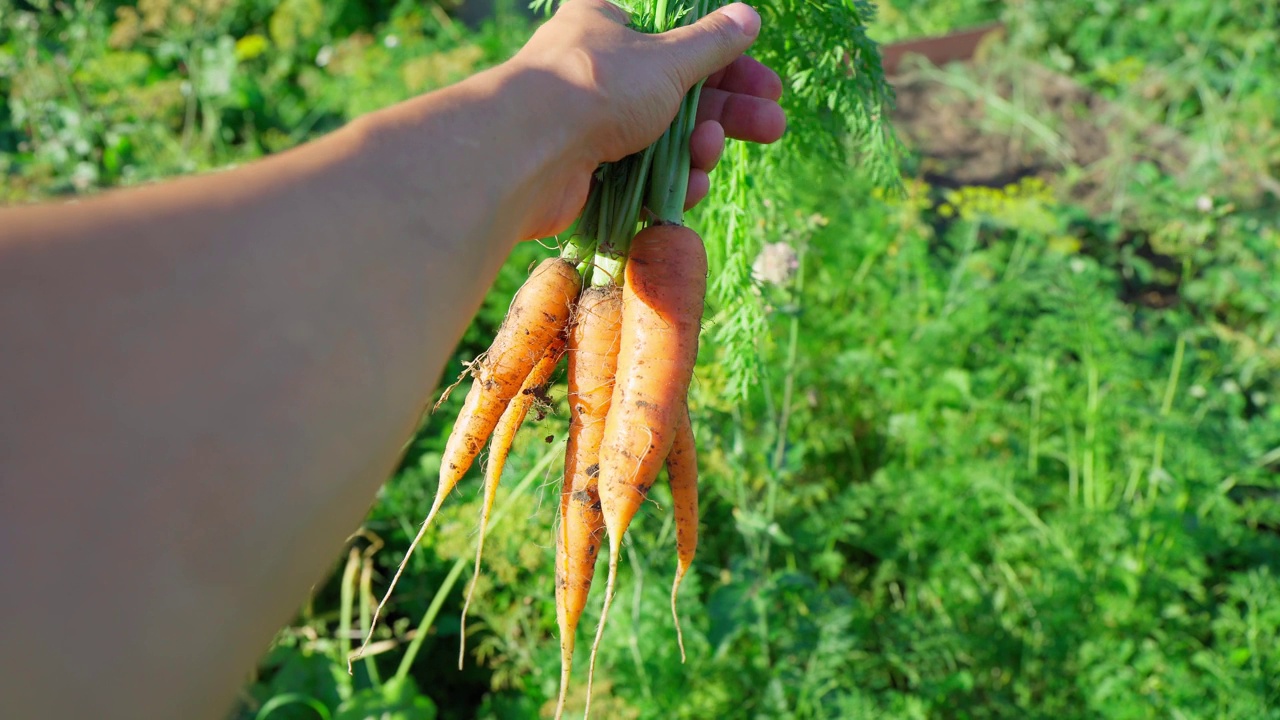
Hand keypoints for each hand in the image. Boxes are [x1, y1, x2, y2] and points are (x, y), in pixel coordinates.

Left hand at [512, 0, 785, 233]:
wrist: (529, 152)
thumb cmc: (597, 87)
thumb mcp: (667, 59)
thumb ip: (712, 43)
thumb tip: (748, 16)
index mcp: (607, 26)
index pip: (680, 42)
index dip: (729, 63)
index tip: (767, 85)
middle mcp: (597, 72)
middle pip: (678, 94)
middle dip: (727, 114)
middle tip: (772, 126)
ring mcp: (590, 126)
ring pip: (662, 141)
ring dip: (697, 150)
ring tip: (708, 155)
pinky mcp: (587, 174)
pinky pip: (641, 177)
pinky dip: (669, 183)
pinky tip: (690, 187)